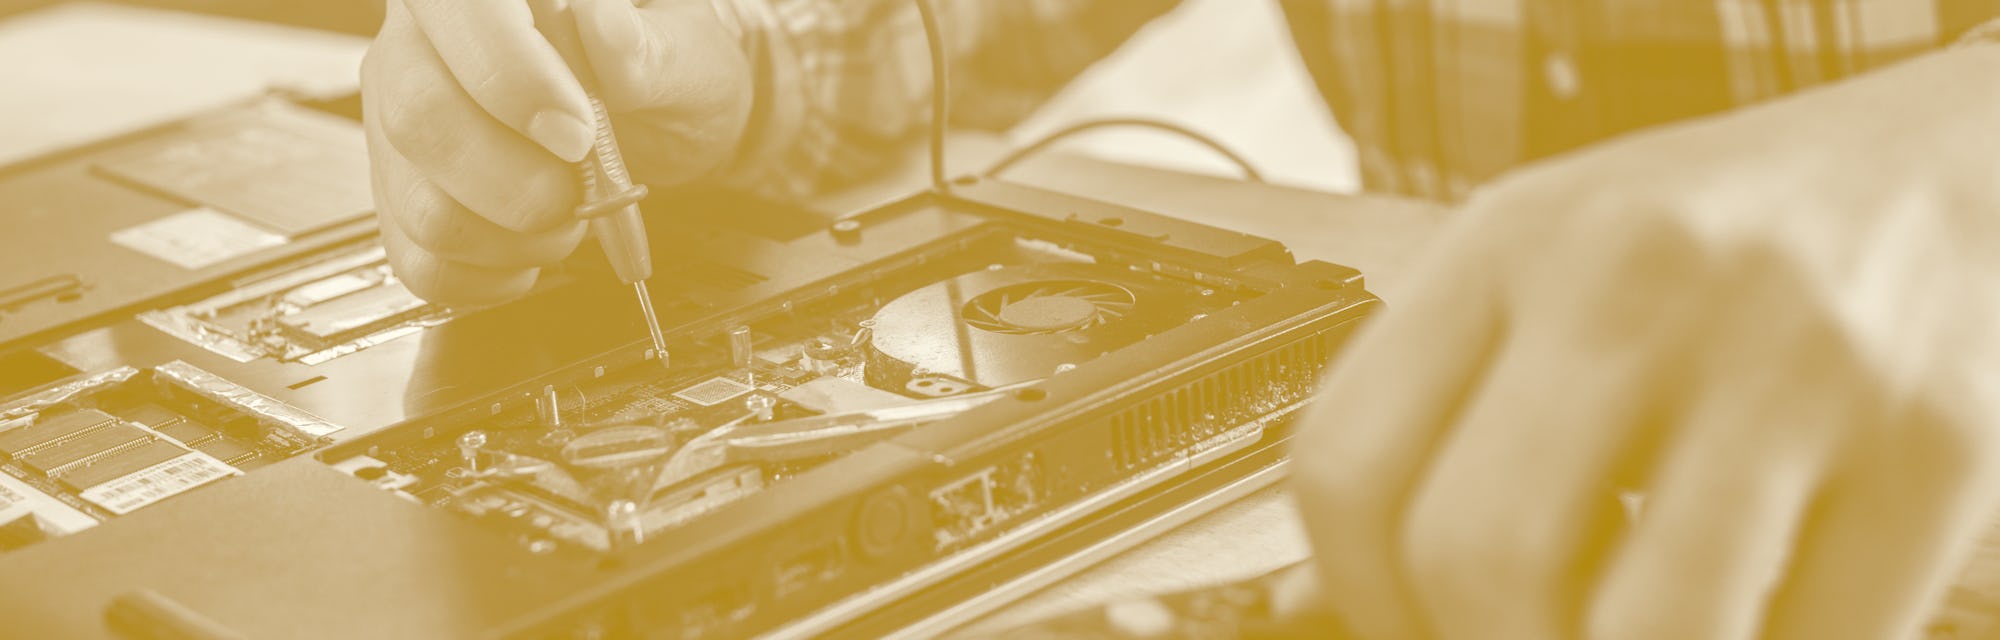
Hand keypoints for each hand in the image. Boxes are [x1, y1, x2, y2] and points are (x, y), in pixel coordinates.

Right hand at [359, 0, 751, 304]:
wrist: (662, 123)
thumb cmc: (660, 70)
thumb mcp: (680, 50)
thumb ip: (643, 47)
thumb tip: (605, 30)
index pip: (457, 11)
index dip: (510, 78)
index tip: (577, 133)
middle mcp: (419, 50)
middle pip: (421, 117)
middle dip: (516, 181)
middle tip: (581, 191)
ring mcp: (400, 128)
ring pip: (421, 204)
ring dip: (514, 236)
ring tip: (569, 216)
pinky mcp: (404, 198)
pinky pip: (422, 259)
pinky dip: (492, 274)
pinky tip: (533, 250)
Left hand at [1289, 46, 1999, 638]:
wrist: (1955, 162)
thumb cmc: (1731, 240)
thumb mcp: (1558, 277)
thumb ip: (1455, 415)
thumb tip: (1344, 607)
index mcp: (1509, 241)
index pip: (1346, 469)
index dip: (1359, 601)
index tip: (1406, 632)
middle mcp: (1636, 282)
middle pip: (1476, 557)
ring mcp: (1789, 356)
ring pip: (1642, 630)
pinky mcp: (1932, 439)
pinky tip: (1748, 626)